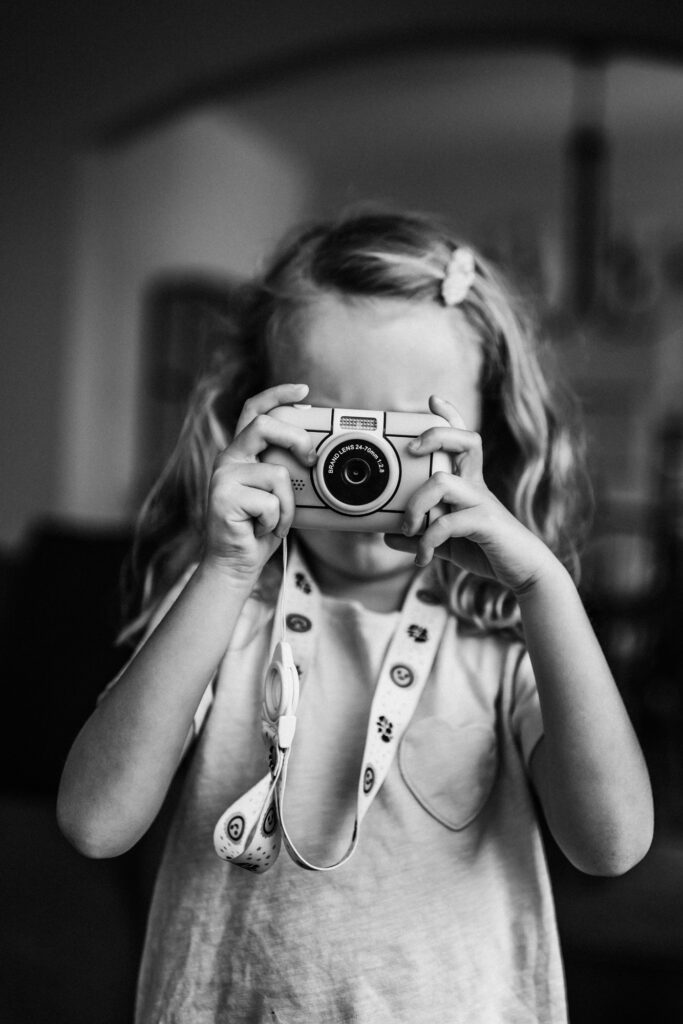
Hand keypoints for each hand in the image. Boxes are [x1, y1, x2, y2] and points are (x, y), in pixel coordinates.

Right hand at [202, 383, 316, 581]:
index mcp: (241, 452)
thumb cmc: (259, 528)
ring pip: (277, 474)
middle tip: (311, 459)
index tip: (304, 390)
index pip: (255, 410)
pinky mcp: (223, 498)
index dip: (278, 394)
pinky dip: (276, 521)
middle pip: (264, 426)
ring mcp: (223, 477)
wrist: (235, 563)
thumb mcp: (277, 493)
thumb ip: (284, 469)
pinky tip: (261, 530)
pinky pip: (271, 502)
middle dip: (296, 439)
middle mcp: (228, 458)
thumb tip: (313, 452)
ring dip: (287, 505)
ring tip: (274, 521)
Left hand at [385, 395, 556, 595]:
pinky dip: (428, 540)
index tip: (433, 400)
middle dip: (437, 435)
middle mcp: (477, 486)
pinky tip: (423, 557)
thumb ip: (420, 535)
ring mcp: (483, 503)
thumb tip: (388, 535)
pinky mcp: (486, 524)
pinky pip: (449, 522)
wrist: (524, 573)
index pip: (463, 440)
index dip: (451, 416)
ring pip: (443, 481)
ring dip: (416, 504)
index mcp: (469, 484)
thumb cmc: (487, 550)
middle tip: (412, 450)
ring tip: (408, 528)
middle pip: (466, 442)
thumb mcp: (447, 543)